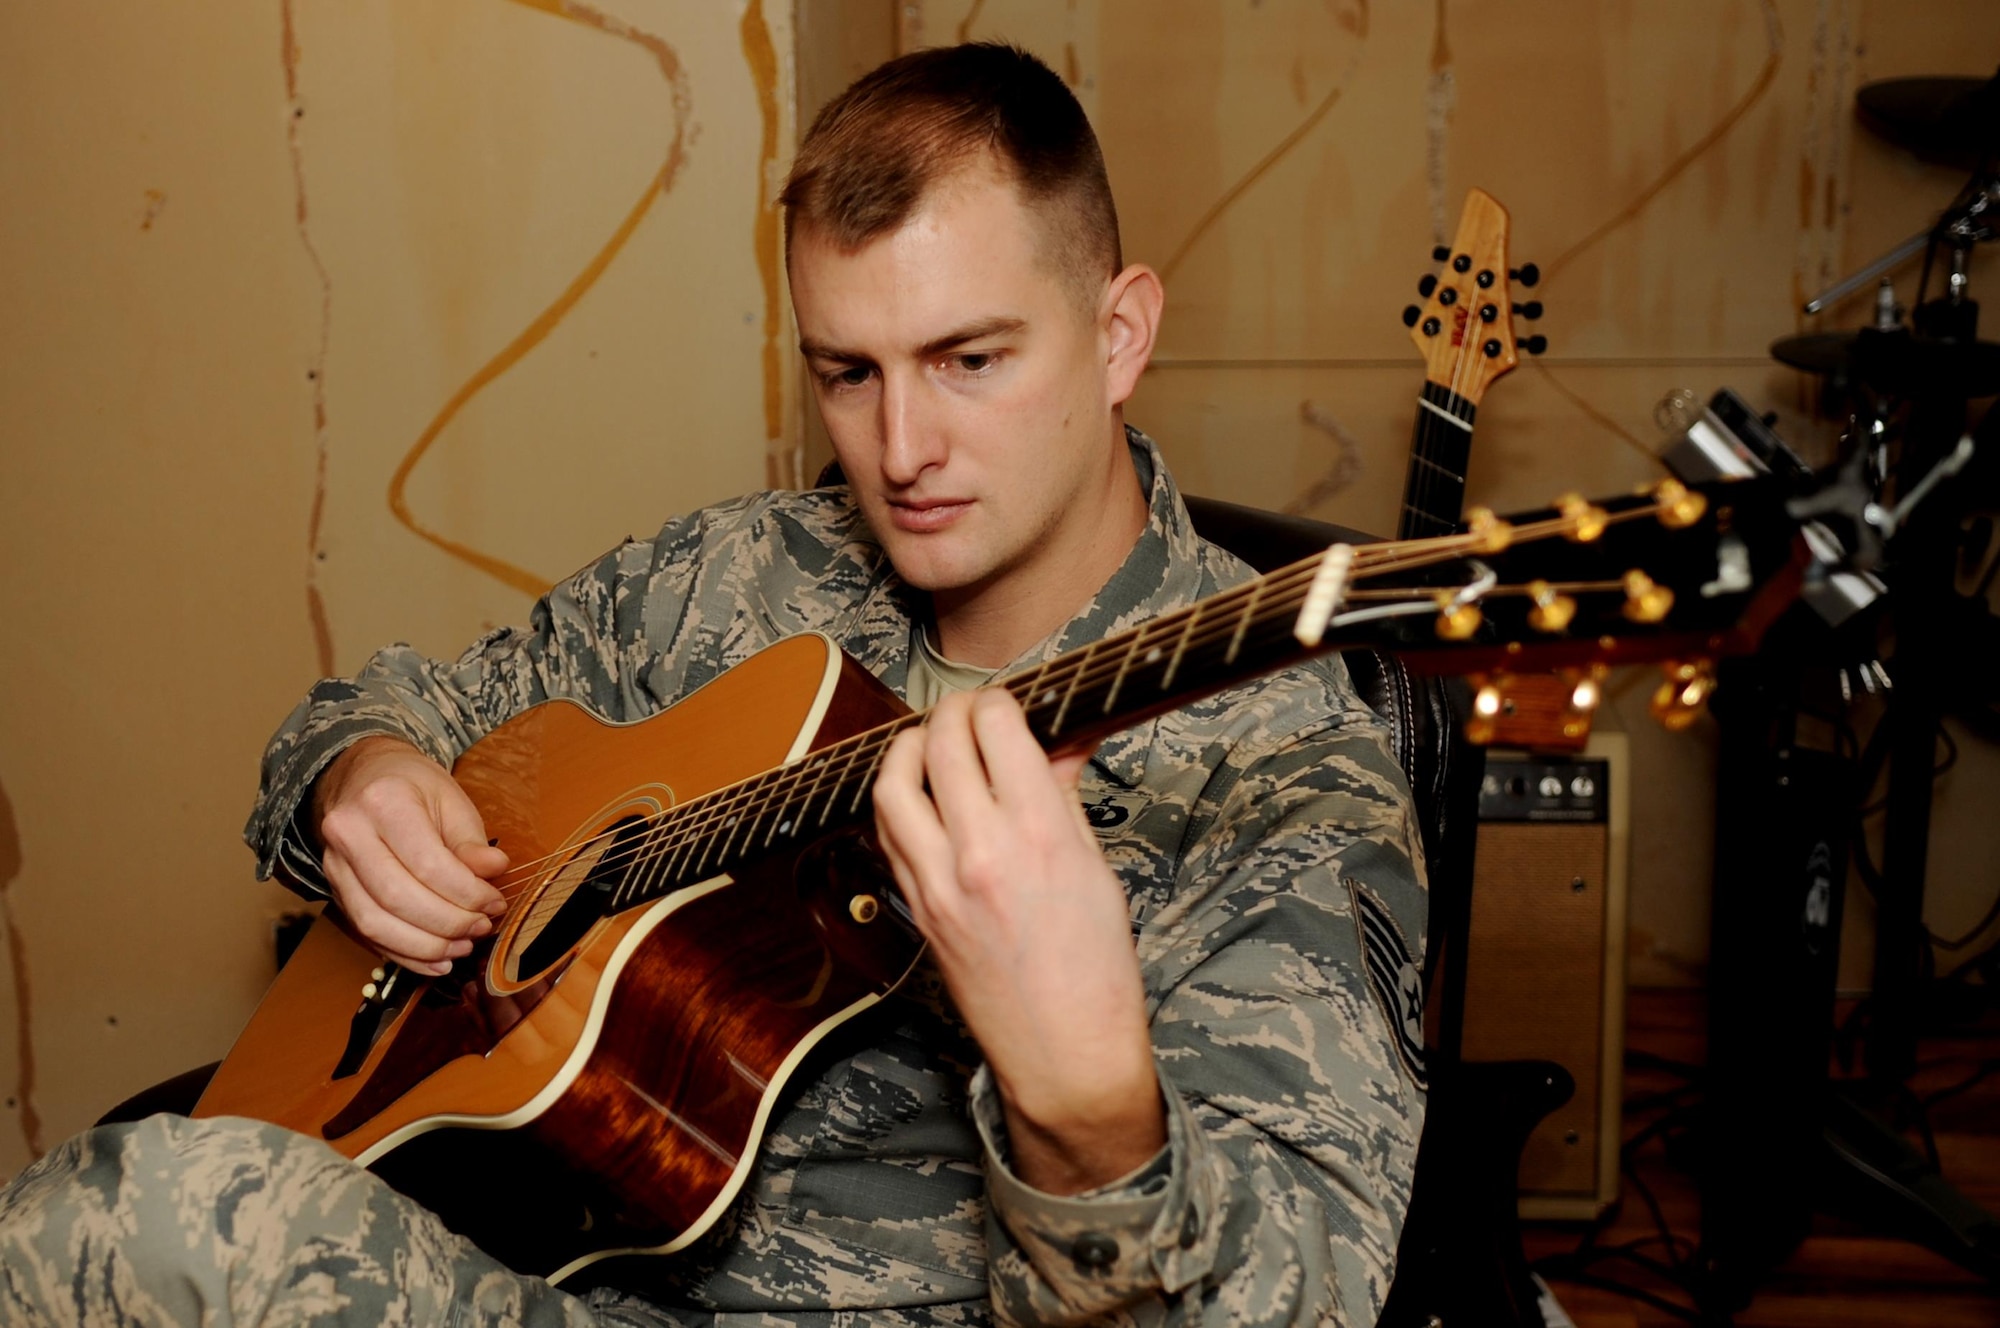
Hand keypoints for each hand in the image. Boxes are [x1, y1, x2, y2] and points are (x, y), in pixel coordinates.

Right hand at [312, 736, 509, 974]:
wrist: (361, 777)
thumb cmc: (413, 786)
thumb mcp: (451, 799)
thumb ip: (471, 841)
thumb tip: (495, 872)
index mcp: (383, 802)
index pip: (427, 863)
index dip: (466, 893)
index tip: (495, 903)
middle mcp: (348, 833)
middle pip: (397, 897)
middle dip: (447, 923)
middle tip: (481, 928)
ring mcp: (333, 865)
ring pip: (374, 922)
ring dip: (424, 947)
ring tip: (461, 948)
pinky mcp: (333, 890)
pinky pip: (364, 933)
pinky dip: (402, 953)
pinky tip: (435, 960)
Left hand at [874, 689, 1165, 1193]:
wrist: (1063, 1053)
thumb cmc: (1096, 971)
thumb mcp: (1096, 869)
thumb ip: (1064, 796)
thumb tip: (1060, 740)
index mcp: (1040, 834)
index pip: (997, 728)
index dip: (1000, 703)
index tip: (1008, 705)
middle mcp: (981, 852)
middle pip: (939, 742)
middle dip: (952, 711)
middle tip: (968, 712)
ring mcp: (938, 882)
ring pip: (893, 782)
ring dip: (907, 747)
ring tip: (928, 742)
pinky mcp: (915, 908)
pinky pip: (887, 833)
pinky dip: (897, 800)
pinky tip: (917, 795)